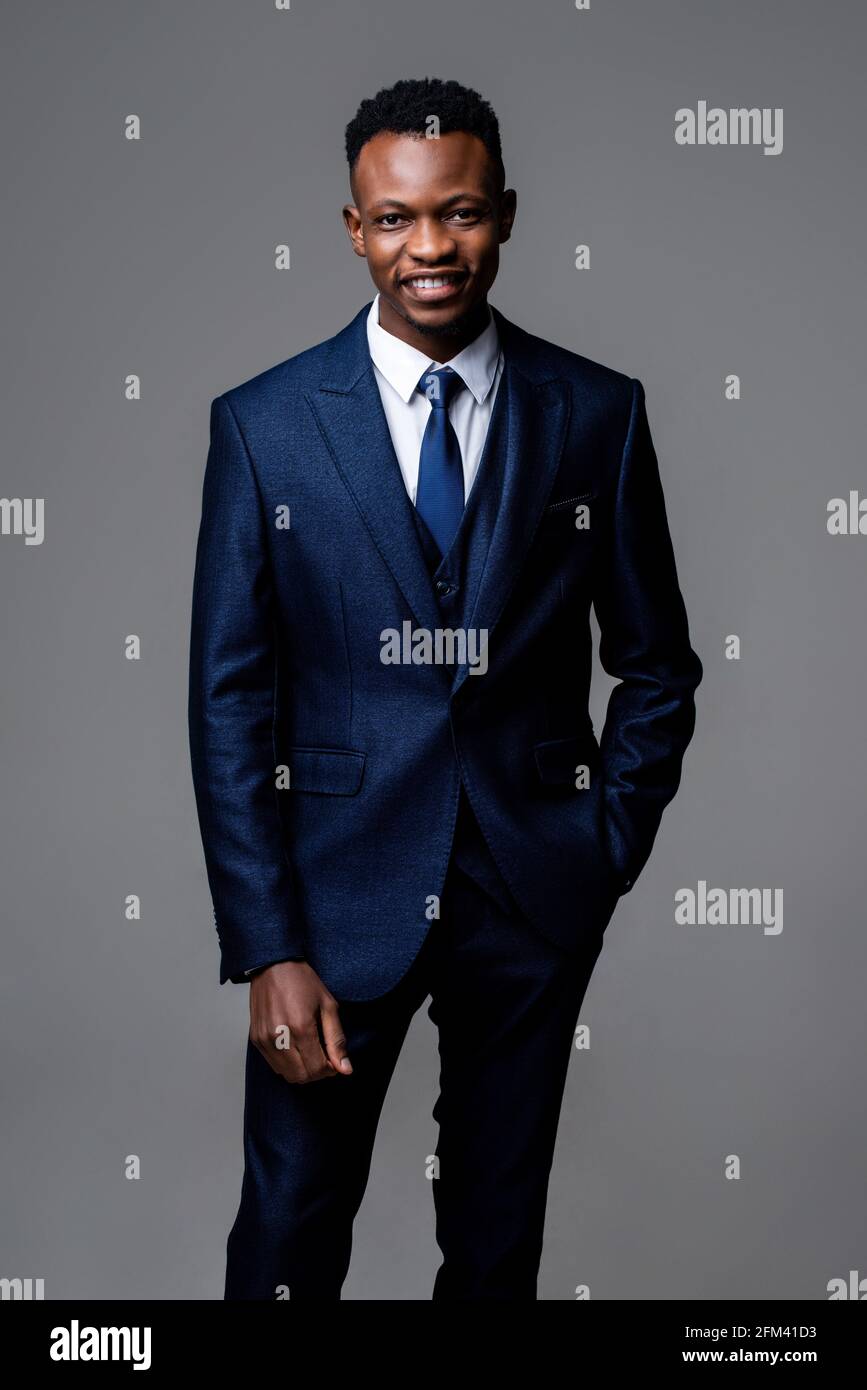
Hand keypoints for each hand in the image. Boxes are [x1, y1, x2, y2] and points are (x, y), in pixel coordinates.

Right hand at [249, 960, 352, 1083]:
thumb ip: (336, 1040)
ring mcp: (264, 1040)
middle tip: (325, 1058)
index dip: (330, 1069)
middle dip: (317, 1072)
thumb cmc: (302, 981)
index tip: (335, 1060)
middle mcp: (279, 1037)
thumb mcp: (328, 1005)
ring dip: (302, 1071)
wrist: (272, 965)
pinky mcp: (256, 1039)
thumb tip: (345, 1069)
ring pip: (287, 1074)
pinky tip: (296, 1048)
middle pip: (302, 1076)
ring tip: (310, 1052)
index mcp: (300, 1028)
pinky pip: (274, 1065)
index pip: (317, 1069)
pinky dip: (288, 1064)